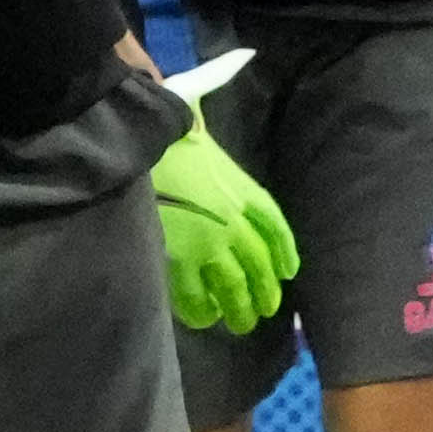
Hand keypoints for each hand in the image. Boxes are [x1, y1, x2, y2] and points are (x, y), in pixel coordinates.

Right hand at [150, 109, 295, 336]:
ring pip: (233, 286)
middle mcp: (234, 222)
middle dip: (264, 291)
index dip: (284, 251)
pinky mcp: (178, 259)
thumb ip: (222, 147)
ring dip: (239, 309)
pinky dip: (201, 310)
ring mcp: (208, 244)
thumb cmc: (171, 135)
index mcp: (245, 192)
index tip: (288, 272)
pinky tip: (204, 318)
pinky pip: (194, 295)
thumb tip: (227, 107)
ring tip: (241, 324)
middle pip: (258, 265)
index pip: (275, 228)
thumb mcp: (208, 136)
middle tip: (265, 311)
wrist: (144, 147)